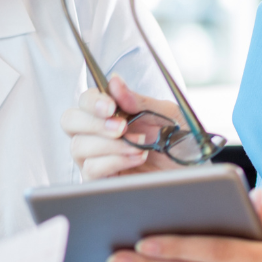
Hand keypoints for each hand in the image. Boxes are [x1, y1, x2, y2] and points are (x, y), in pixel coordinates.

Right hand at [61, 74, 182, 178]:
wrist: (192, 172)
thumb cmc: (179, 142)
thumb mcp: (166, 115)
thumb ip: (139, 100)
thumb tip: (114, 81)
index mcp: (110, 114)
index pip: (85, 101)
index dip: (92, 102)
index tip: (111, 107)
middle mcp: (97, 134)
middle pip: (69, 121)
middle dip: (93, 122)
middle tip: (121, 127)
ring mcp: (96, 158)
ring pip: (79, 146)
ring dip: (110, 145)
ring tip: (139, 146)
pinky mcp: (101, 180)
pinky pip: (91, 169)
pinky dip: (114, 162)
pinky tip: (136, 158)